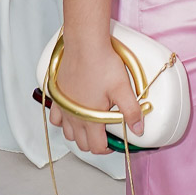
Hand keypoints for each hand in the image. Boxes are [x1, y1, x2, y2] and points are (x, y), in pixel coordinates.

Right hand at [48, 36, 143, 154]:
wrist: (84, 46)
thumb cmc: (102, 65)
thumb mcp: (123, 88)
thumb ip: (131, 111)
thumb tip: (139, 129)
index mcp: (90, 119)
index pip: (97, 147)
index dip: (108, 148)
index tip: (115, 141)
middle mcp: (74, 118)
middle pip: (82, 144)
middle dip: (94, 143)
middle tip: (106, 133)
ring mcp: (63, 108)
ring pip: (68, 133)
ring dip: (79, 134)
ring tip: (92, 124)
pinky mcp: (57, 97)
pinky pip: (56, 118)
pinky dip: (64, 121)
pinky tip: (73, 114)